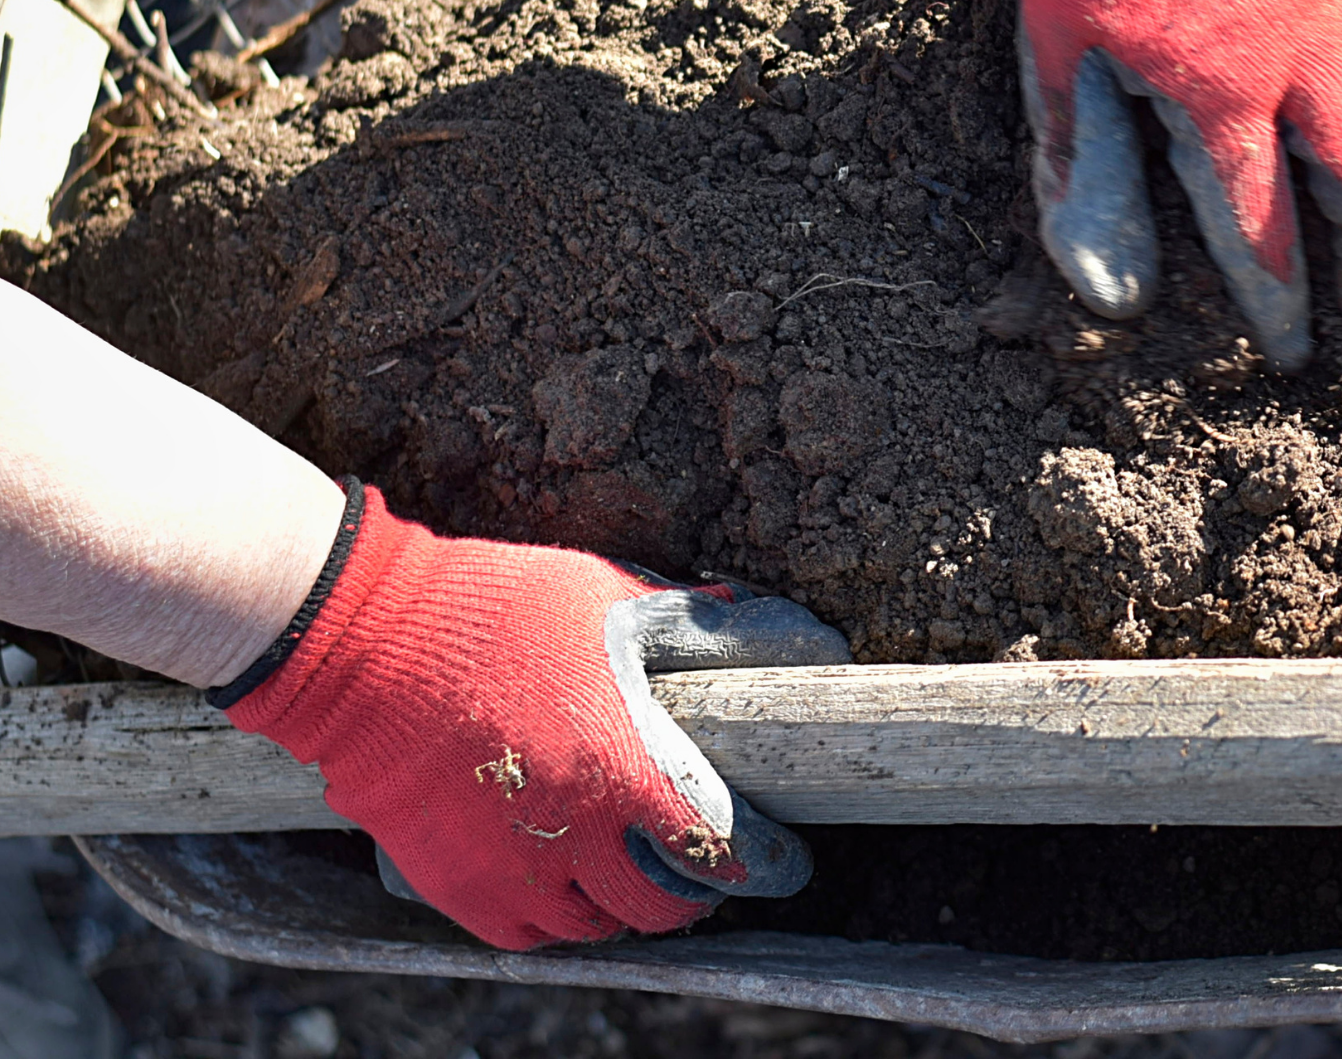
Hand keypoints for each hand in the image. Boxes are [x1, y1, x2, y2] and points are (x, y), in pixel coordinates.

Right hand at [219, 486, 847, 949]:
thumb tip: (792, 630)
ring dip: (631, 907)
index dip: (768, 865)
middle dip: (701, 893)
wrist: (360, 646)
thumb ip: (698, 625)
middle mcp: (567, 834)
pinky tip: (573, 883)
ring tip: (643, 874)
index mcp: (619, 768)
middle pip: (662, 907)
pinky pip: (526, 933)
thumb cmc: (494, 610)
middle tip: (712, 868)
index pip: (719, 849)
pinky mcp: (450, 884)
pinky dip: (561, 918)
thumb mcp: (611, 598)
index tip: (792, 864)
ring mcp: (505, 867)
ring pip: (596, 928)